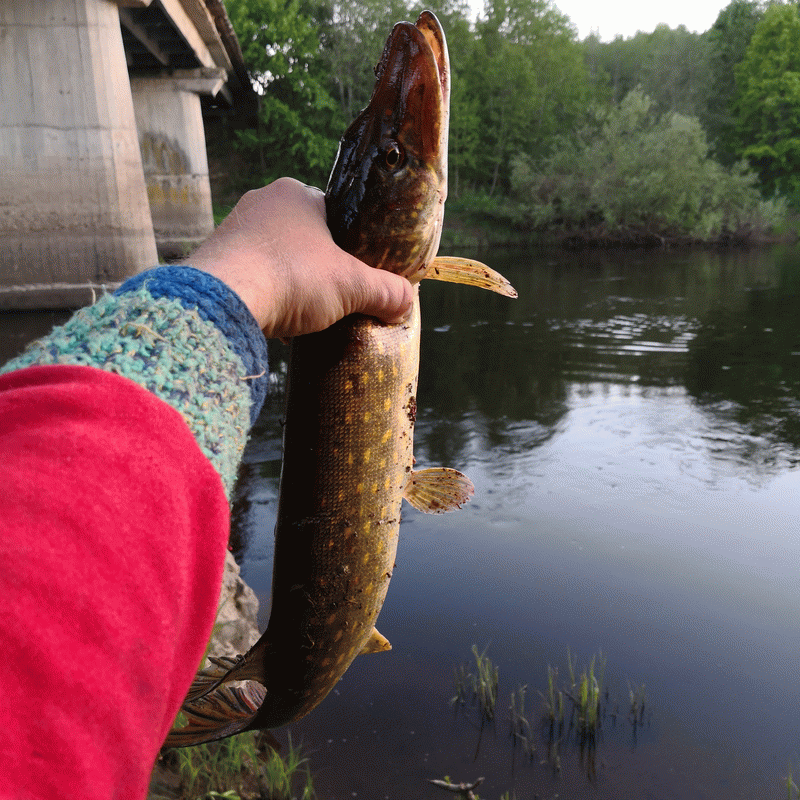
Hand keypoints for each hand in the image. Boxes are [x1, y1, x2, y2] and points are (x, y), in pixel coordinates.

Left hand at [186, 178, 413, 338]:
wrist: (225, 298)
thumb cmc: (292, 277)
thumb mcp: (352, 286)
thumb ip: (385, 292)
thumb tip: (406, 304)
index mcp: (297, 192)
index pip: (333, 213)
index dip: (348, 244)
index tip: (354, 271)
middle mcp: (262, 200)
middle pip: (303, 234)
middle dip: (317, 263)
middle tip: (332, 293)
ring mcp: (234, 226)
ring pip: (275, 252)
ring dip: (289, 277)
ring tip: (303, 308)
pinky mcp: (214, 254)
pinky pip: (250, 270)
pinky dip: (265, 289)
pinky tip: (273, 313)